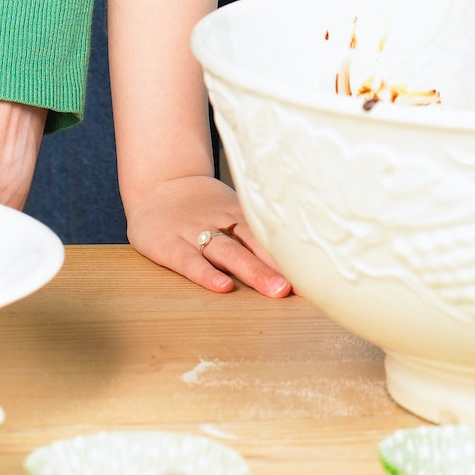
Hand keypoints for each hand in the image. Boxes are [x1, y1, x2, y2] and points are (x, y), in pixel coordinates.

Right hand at [125, 174, 291, 296]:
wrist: (158, 185)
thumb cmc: (202, 206)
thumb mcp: (230, 208)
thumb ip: (254, 229)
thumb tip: (296, 254)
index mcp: (238, 213)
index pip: (269, 233)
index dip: (291, 254)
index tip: (316, 274)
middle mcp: (221, 221)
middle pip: (254, 243)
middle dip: (279, 265)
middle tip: (303, 286)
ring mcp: (195, 232)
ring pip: (228, 252)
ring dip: (254, 271)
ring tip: (276, 290)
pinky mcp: (169, 245)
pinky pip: (189, 261)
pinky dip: (206, 274)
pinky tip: (222, 287)